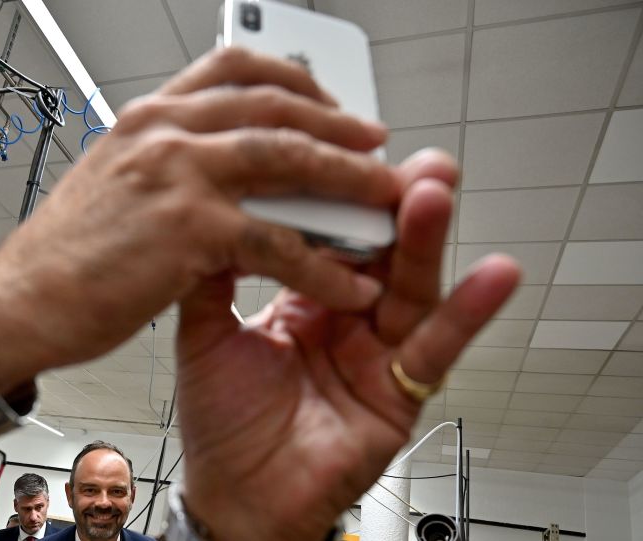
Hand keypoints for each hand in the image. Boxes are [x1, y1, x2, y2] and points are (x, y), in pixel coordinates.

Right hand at [0, 47, 404, 391]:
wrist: (18, 301)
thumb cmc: (63, 254)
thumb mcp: (114, 184)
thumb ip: (167, 166)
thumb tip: (223, 173)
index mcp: (146, 118)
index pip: (232, 69)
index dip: (292, 80)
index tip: (324, 102)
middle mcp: (163, 132)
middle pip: (274, 105)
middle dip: (337, 123)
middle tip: (375, 144)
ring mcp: (176, 174)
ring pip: (287, 158)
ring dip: (346, 177)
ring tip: (384, 198)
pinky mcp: (187, 229)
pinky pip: (276, 242)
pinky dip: (320, 263)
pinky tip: (345, 282)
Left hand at [174, 150, 520, 540]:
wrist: (233, 496)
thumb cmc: (222, 425)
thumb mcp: (204, 336)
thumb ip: (210, 277)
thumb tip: (207, 211)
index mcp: (302, 299)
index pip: (326, 236)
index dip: (335, 199)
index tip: (337, 152)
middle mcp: (346, 318)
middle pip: (377, 250)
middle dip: (392, 203)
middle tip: (406, 157)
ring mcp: (377, 353)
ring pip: (408, 286)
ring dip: (424, 238)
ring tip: (433, 188)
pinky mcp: (400, 392)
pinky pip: (436, 349)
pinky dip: (469, 313)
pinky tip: (495, 274)